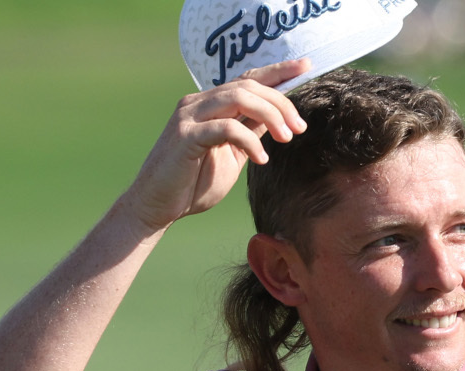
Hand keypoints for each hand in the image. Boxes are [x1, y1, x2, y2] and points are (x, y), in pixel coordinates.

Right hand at [120, 59, 310, 232]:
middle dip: (281, 102)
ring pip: (237, 97)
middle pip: (248, 85)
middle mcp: (198, 103)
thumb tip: (277, 118)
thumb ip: (249, 132)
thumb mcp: (231, 155)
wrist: (157, 207)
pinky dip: (249, 140)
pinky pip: (225, 128)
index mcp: (210, 105)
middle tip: (300, 127)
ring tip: (287, 138)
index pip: (248, 79)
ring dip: (269, 114)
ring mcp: (189, 117)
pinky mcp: (185, 137)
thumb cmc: (192, 184)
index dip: (278, 71)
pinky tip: (261, 159)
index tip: (307, 67)